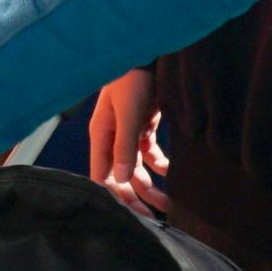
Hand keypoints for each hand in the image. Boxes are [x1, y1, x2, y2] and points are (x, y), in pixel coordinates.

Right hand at [86, 70, 167, 217]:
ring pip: (137, 169)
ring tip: (168, 203)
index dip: (115, 197)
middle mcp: (111, 139)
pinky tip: (170, 173)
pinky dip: (159, 166)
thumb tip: (123, 180)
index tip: (133, 216)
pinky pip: (149, 154)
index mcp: (100, 137)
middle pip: (121, 177)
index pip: (102, 176)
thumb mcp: (127, 113)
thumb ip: (124, 146)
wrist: (147, 52)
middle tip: (154, 218)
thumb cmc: (131, 78)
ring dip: (150, 186)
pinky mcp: (144, 127)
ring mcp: (128, 134)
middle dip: (135, 198)